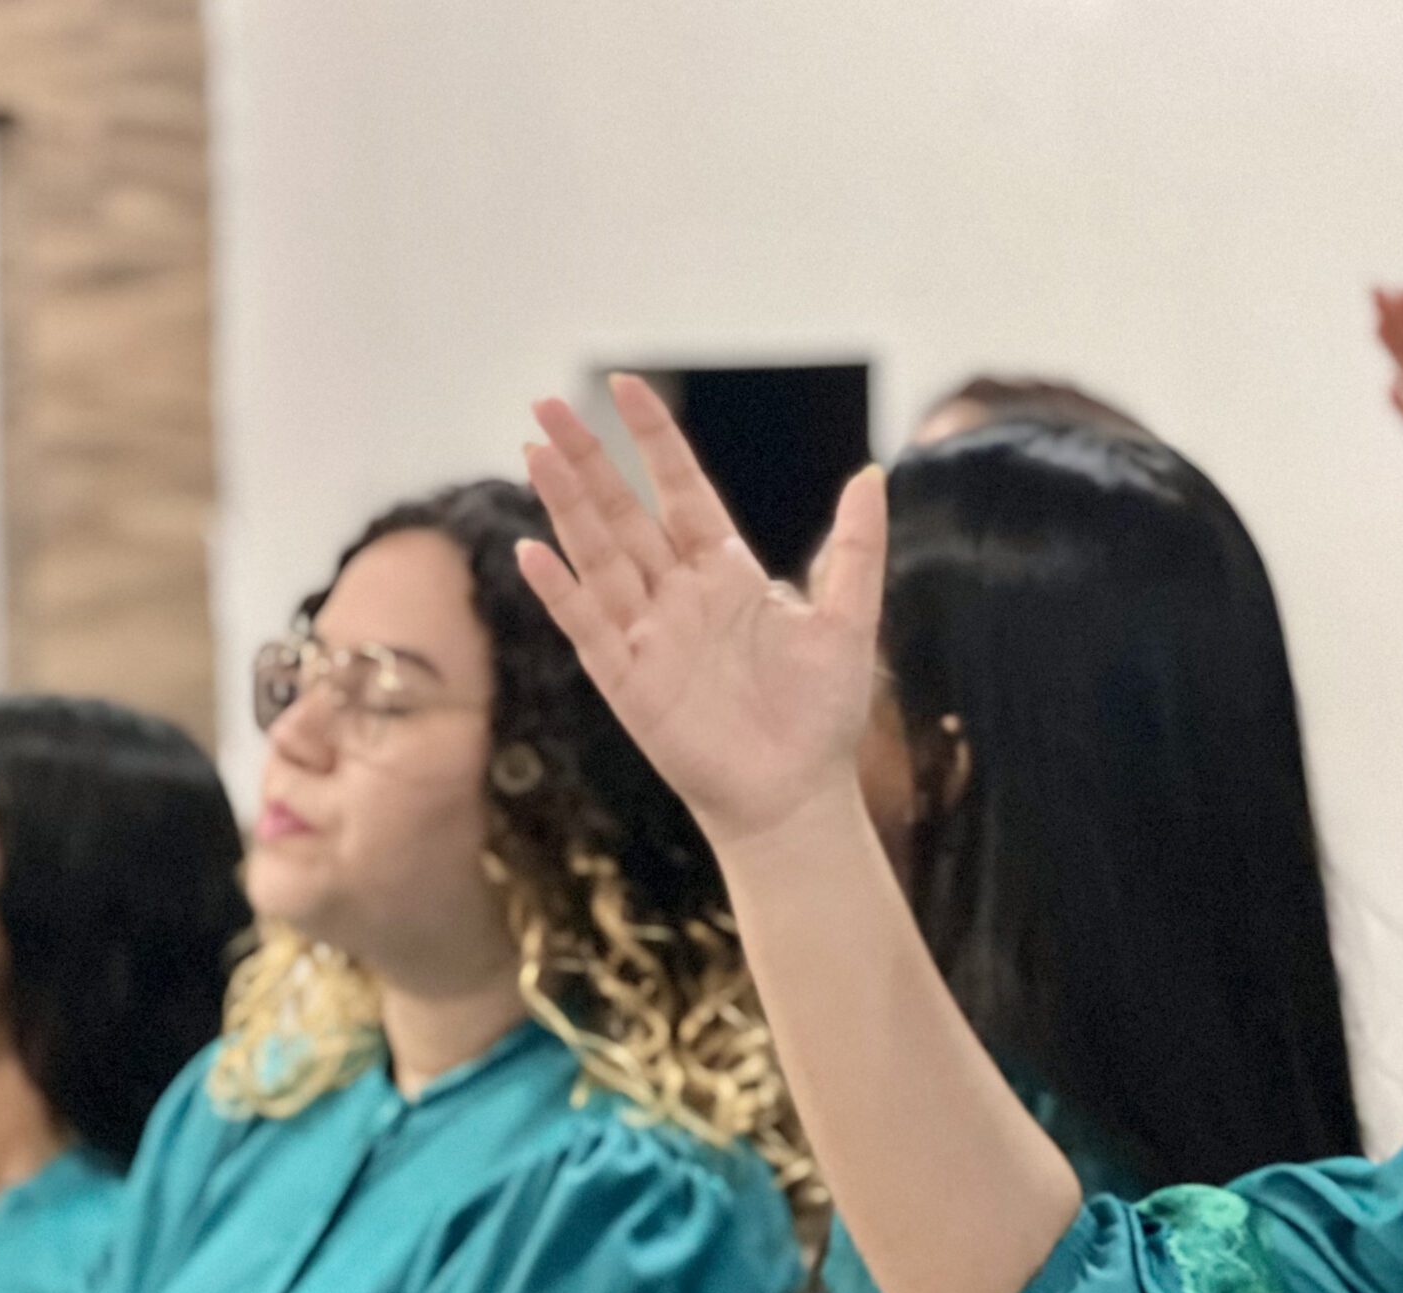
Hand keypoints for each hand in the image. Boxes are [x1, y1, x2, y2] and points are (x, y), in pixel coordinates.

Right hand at [517, 375, 887, 849]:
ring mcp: (648, 635)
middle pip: (624, 513)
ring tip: (534, 454)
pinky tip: (531, 550)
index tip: (625, 385)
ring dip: (566, 507)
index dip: (653, 440)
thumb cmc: (822, 716)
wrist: (798, 797)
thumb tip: (871, 473)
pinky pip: (587, 627)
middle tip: (545, 404)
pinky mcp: (629, 681)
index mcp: (727, 574)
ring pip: (598, 557)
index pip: (681, 489)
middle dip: (587, 460)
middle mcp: (680, 596)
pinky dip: (561, 591)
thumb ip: (856, 547)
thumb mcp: (848, 621)